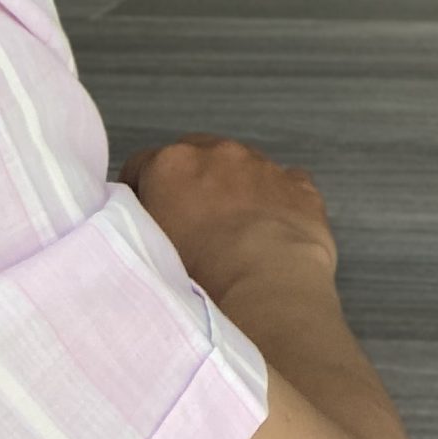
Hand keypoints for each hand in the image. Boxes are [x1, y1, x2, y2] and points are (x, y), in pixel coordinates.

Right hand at [120, 133, 338, 303]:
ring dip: (233, 188)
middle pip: (195, 157)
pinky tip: (270, 231)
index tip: (141, 215)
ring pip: (241, 167)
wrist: (265, 285)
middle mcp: (219, 153)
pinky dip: (274, 200)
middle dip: (188, 182)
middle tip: (188, 223)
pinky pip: (283, 185)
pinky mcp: (300, 186)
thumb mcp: (144, 248)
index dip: (139, 191)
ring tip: (232, 233)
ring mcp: (264, 166)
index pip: (141, 165)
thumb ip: (137, 221)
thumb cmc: (196, 274)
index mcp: (172, 164)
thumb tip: (140, 217)